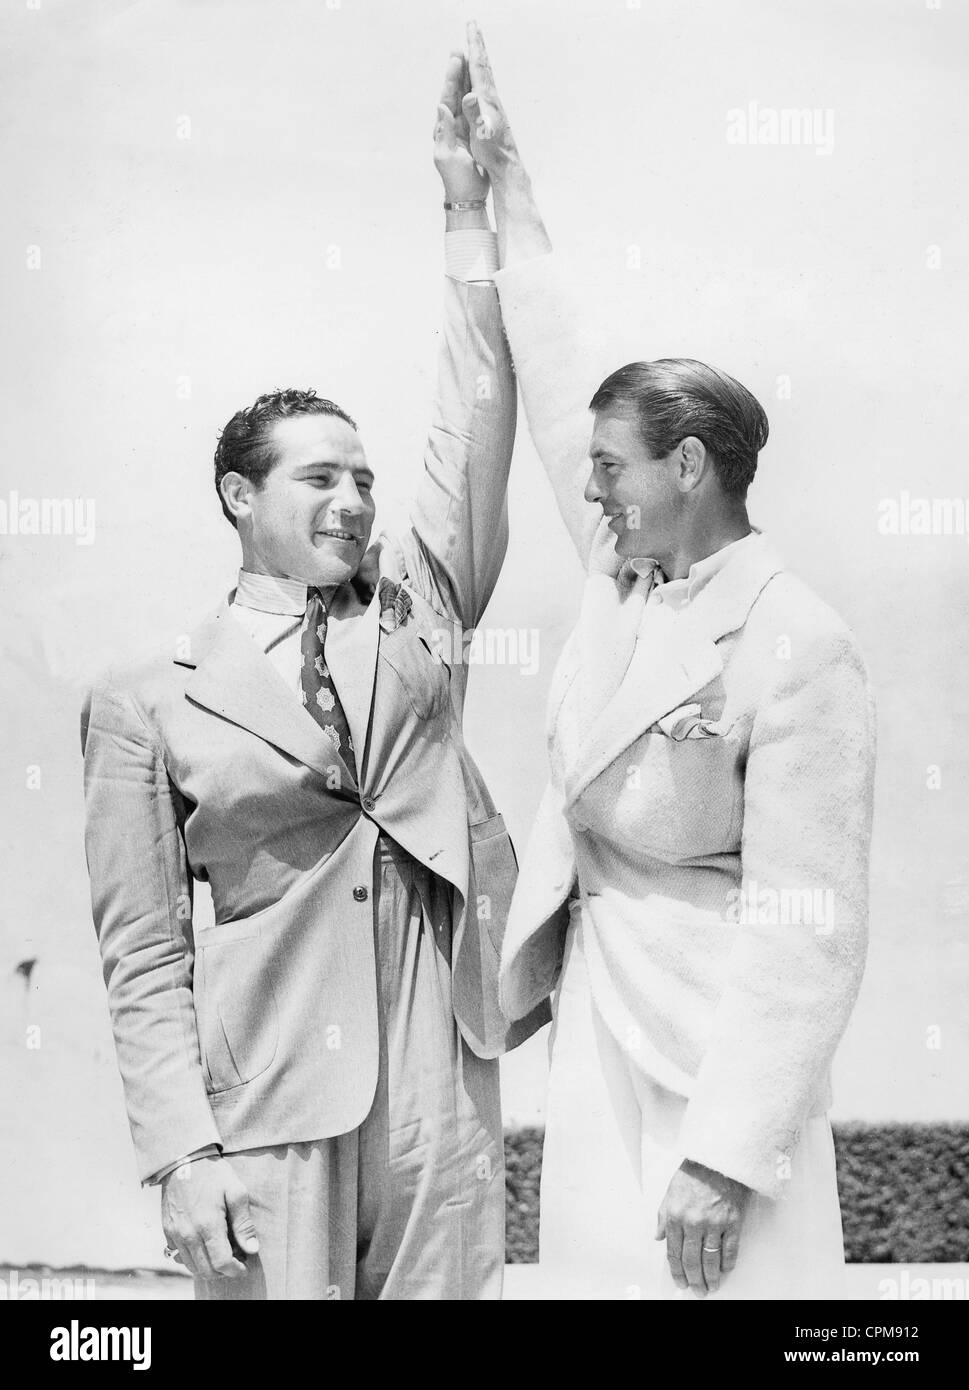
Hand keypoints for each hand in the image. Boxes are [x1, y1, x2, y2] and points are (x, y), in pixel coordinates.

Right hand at [161, 1155, 258, 1280]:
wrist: (183, 1160)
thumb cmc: (213, 1174)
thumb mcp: (236, 1191)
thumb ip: (243, 1223)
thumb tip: (252, 1249)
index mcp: (208, 1225)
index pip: (222, 1263)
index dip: (236, 1270)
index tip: (245, 1266)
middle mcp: (188, 1234)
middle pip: (206, 1270)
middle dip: (224, 1272)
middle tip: (236, 1260)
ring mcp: (175, 1234)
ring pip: (192, 1267)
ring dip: (209, 1267)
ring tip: (222, 1253)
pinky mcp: (168, 1232)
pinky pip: (180, 1257)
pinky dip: (194, 1259)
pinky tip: (206, 1247)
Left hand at [434, 51, 488, 203]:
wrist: (468, 196)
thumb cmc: (457, 179)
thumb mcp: (447, 156)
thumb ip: (444, 132)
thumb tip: (441, 106)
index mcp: (443, 129)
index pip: (446, 97)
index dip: (451, 78)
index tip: (455, 58)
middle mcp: (451, 126)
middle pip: (454, 94)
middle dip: (457, 72)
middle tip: (460, 49)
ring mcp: (462, 130)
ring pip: (464, 100)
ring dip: (466, 80)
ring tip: (469, 59)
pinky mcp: (472, 135)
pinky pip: (473, 111)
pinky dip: (475, 96)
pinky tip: (479, 85)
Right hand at [463, 20, 521, 179]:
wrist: (507, 166)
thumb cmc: (492, 153)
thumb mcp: (481, 135)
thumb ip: (474, 115)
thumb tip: (469, 95)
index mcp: (487, 99)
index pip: (479, 66)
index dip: (474, 46)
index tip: (470, 27)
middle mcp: (491, 97)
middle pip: (483, 64)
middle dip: (476, 44)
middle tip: (472, 24)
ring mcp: (493, 104)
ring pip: (484, 74)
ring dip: (477, 57)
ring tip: (472, 43)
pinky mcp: (492, 112)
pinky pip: (483, 86)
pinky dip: (478, 74)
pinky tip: (477, 73)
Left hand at [656, 1159, 750, 1296]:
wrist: (720, 1158)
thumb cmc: (695, 1172)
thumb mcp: (671, 1191)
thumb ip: (663, 1216)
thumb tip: (658, 1236)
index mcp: (675, 1215)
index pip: (673, 1252)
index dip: (676, 1271)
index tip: (680, 1282)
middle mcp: (693, 1222)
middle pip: (692, 1261)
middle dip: (694, 1279)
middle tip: (697, 1290)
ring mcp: (714, 1223)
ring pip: (711, 1260)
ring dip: (711, 1277)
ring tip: (711, 1287)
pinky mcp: (733, 1222)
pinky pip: (730, 1250)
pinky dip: (727, 1263)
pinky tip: (725, 1270)